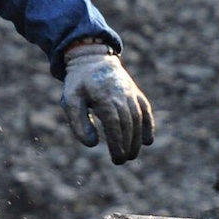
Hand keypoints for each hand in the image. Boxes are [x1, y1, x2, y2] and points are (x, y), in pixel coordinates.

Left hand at [60, 48, 154, 162]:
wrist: (92, 59)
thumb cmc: (78, 83)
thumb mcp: (70, 100)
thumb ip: (79, 122)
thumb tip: (93, 144)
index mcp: (103, 95)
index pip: (114, 122)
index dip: (118, 142)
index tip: (117, 158)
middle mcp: (120, 93)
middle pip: (128, 123)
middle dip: (127, 144)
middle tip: (122, 160)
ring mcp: (130, 92)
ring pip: (138, 117)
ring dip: (137, 138)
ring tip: (132, 155)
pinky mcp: (135, 92)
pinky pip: (145, 109)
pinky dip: (148, 125)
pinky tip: (147, 141)